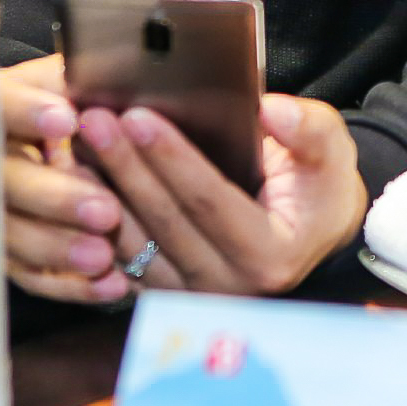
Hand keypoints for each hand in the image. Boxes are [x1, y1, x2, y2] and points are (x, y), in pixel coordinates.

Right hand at [0, 55, 129, 303]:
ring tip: (103, 256)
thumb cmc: (61, 99)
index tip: (65, 119)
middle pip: (0, 180)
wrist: (35, 143)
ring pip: (8, 234)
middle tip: (103, 209)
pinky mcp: (0, 251)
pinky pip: (27, 274)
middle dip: (51, 196)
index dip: (25, 113)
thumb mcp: (65, 77)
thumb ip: (85, 74)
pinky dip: (67, 283)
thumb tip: (123, 68)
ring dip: (56, 246)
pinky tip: (108, 284)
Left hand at [75, 93, 366, 296]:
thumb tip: (270, 110)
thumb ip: (310, 131)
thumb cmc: (319, 186)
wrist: (311, 231)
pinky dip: (94, 215)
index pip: (211, 202)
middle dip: (124, 165)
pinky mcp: (163, 293)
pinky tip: (76, 176)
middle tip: (92, 119)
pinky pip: (119, 254)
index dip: (173, 158)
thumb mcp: (332, 152)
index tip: (139, 116)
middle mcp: (227, 287)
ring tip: (74, 143)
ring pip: (132, 242)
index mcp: (270, 256)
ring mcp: (190, 296)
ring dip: (99, 190)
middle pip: (162, 220)